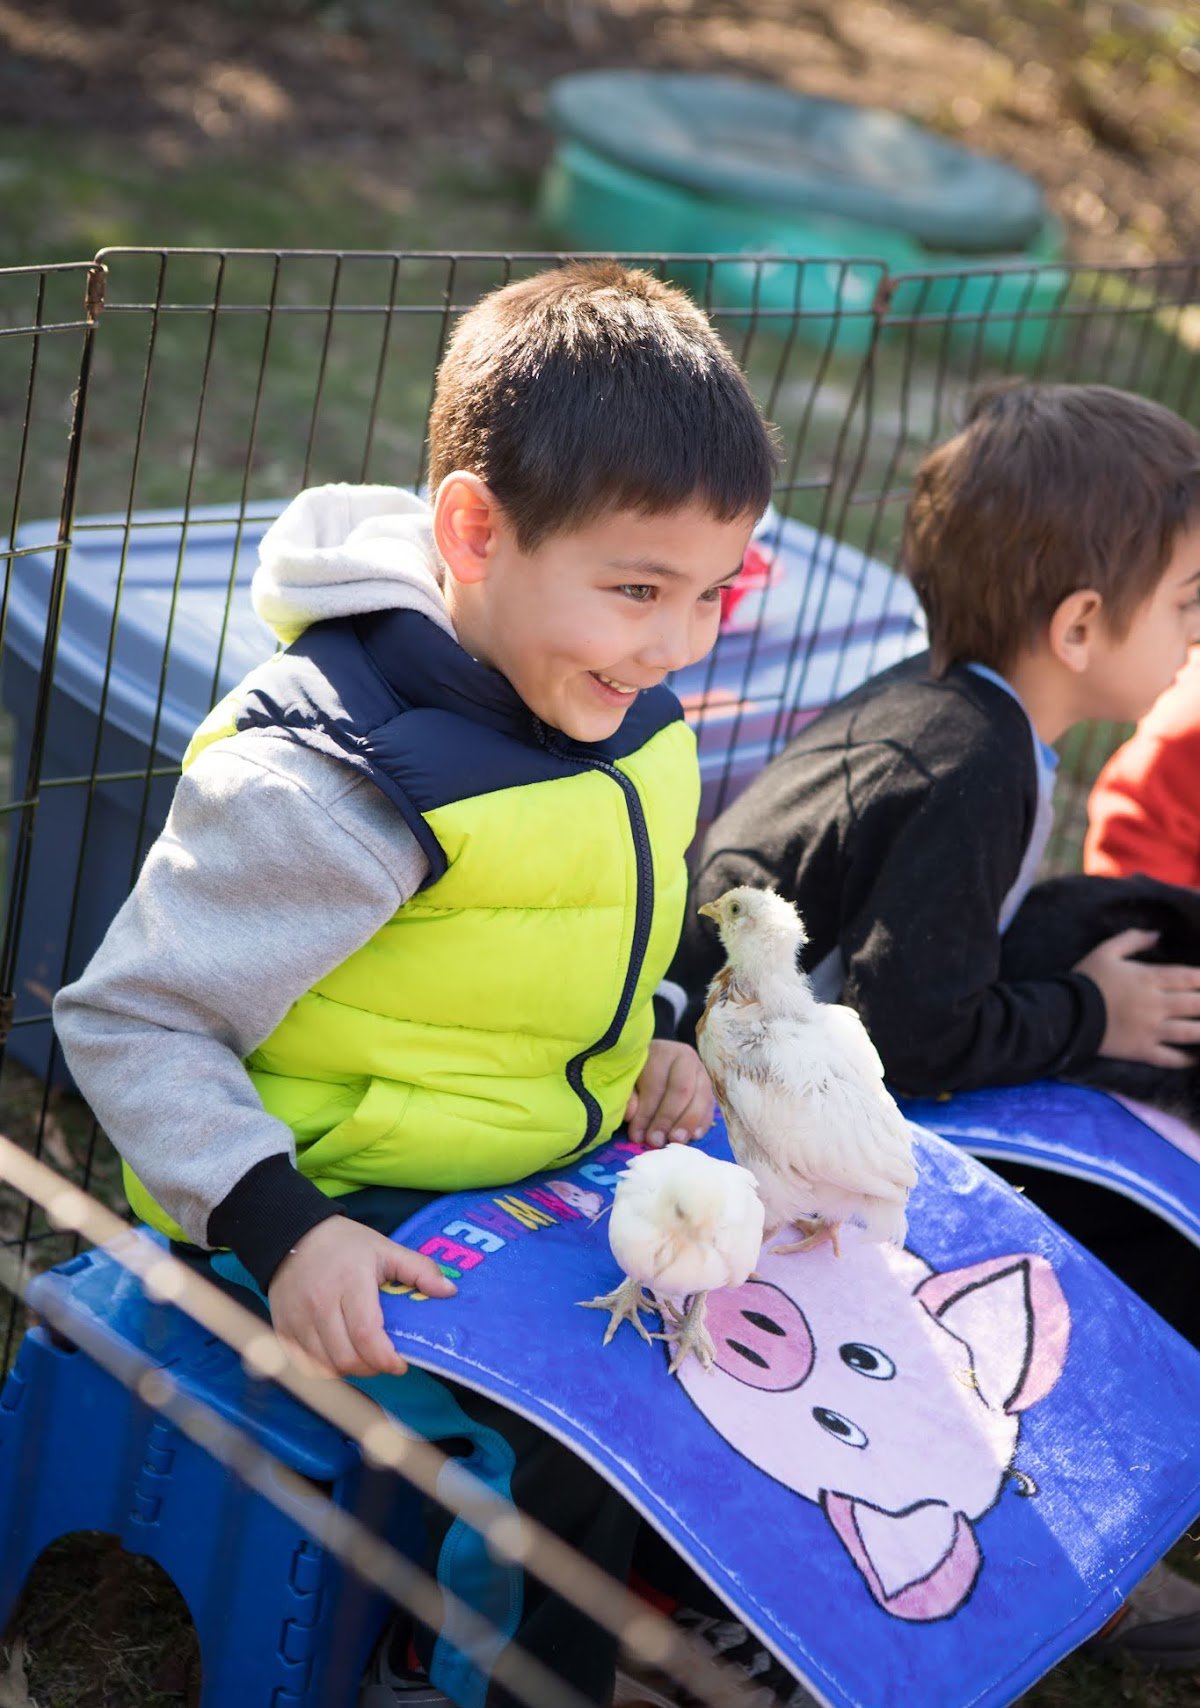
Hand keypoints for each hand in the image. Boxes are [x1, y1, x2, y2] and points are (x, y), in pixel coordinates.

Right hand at [267, 1216, 455, 1378]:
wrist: (293, 1236)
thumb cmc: (345, 1245)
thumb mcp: (386, 1249)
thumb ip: (419, 1269)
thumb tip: (450, 1291)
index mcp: (350, 1283)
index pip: (366, 1335)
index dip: (386, 1358)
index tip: (400, 1363)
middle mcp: (319, 1304)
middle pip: (346, 1358)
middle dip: (371, 1367)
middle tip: (383, 1358)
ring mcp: (297, 1320)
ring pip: (326, 1366)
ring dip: (349, 1369)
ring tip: (363, 1354)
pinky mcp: (283, 1330)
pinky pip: (306, 1365)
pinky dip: (326, 1367)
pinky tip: (339, 1353)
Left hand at [625, 1039, 715, 1147]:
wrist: (657, 1061)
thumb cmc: (639, 1073)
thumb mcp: (628, 1080)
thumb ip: (628, 1096)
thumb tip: (631, 1115)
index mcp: (661, 1053)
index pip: (656, 1084)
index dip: (646, 1112)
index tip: (637, 1135)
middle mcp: (686, 1058)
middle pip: (682, 1090)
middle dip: (668, 1118)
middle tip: (657, 1141)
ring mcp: (702, 1072)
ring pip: (701, 1098)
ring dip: (688, 1123)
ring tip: (675, 1141)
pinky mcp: (710, 1088)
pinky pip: (710, 1107)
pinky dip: (702, 1123)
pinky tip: (693, 1137)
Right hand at [1074, 929, 1199, 1068]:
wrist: (1064, 1013)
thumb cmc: (1086, 980)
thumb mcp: (1105, 951)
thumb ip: (1132, 939)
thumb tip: (1157, 934)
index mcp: (1148, 979)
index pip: (1189, 977)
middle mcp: (1156, 1005)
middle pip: (1197, 1004)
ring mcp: (1151, 1030)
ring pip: (1191, 1032)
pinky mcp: (1142, 1050)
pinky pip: (1172, 1058)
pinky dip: (1188, 1059)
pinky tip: (1197, 1057)